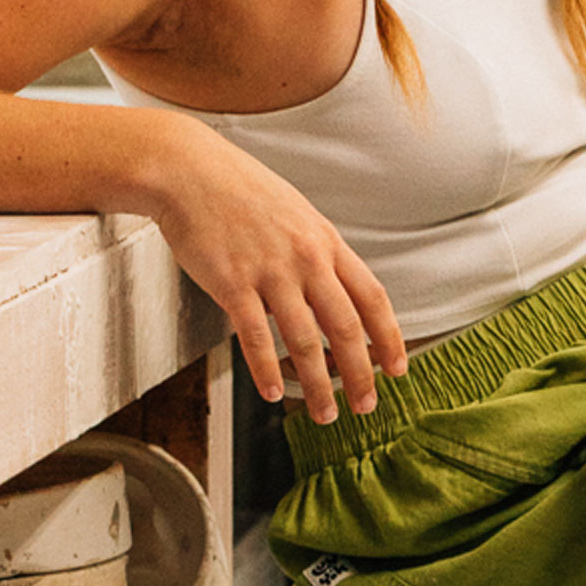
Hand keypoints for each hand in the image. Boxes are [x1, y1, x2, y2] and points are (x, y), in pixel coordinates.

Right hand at [147, 125, 406, 421]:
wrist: (187, 171)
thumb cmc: (238, 191)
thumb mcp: (295, 214)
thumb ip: (316, 253)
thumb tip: (333, 292)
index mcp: (326, 242)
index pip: (372, 297)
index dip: (390, 337)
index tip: (398, 368)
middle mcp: (306, 259)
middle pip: (347, 327)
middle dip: (361, 374)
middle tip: (366, 405)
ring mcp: (270, 272)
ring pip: (306, 341)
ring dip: (318, 385)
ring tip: (325, 414)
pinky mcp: (233, 283)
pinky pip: (256, 337)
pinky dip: (266, 371)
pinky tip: (273, 393)